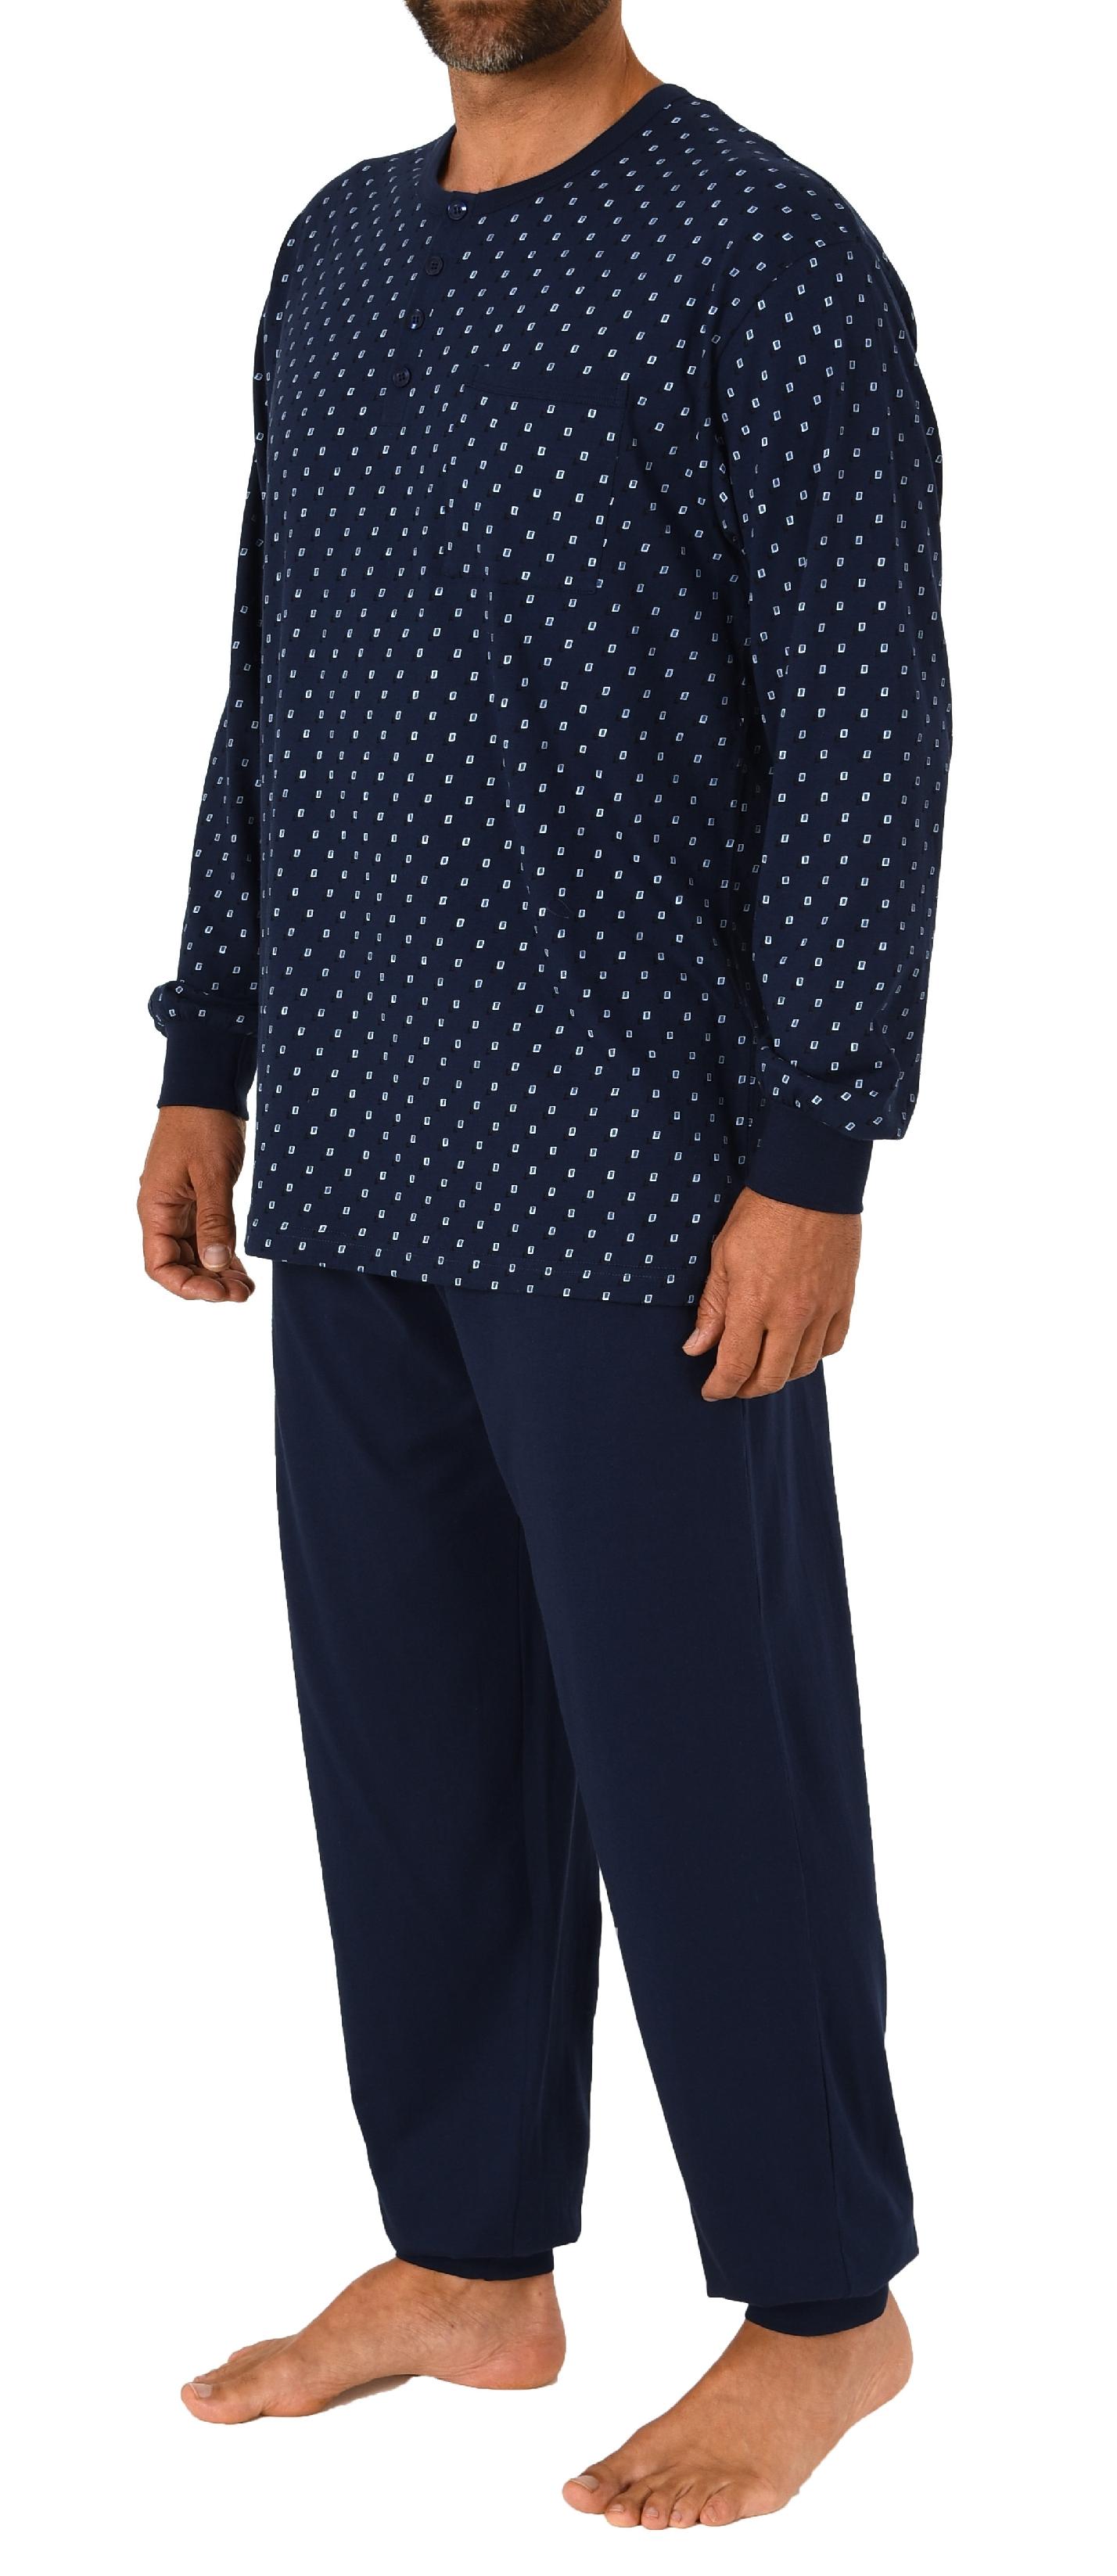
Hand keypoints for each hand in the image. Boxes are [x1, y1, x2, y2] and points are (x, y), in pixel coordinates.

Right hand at [138, 1106, 253, 1302]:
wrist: (207, 1089)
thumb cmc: (203, 1125)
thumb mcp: (210, 1174)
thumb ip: (214, 1220)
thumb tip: (214, 1263)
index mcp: (155, 1209)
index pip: (160, 1266)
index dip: (187, 1286)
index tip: (219, 1293)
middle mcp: (163, 1214)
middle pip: (179, 1265)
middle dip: (208, 1284)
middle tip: (242, 1294)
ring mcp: (181, 1208)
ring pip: (195, 1255)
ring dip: (218, 1273)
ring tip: (246, 1288)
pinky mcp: (199, 1200)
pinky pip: (206, 1237)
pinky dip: (222, 1254)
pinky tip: (242, 1269)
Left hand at [684, 1189, 859, 1399]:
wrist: (811, 1183)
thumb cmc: (761, 1213)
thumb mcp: (722, 1257)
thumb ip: (712, 1309)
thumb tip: (696, 1349)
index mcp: (754, 1304)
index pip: (735, 1367)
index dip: (720, 1387)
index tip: (711, 1391)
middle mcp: (791, 1315)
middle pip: (771, 1378)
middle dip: (748, 1389)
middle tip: (734, 1384)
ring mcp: (822, 1309)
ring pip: (803, 1367)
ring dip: (780, 1374)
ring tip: (763, 1366)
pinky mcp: (844, 1299)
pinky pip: (832, 1345)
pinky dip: (813, 1354)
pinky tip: (798, 1345)